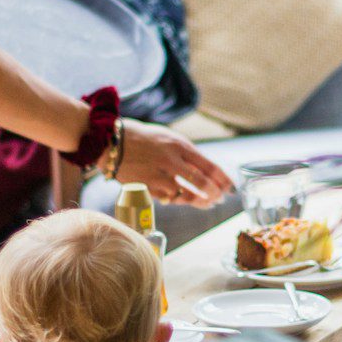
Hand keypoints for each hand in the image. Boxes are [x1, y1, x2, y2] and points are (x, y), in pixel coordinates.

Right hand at [118, 120, 233, 206]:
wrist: (111, 142)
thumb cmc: (143, 138)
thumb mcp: (168, 139)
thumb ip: (186, 154)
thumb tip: (205, 171)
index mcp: (179, 145)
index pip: (209, 166)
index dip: (223, 179)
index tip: (230, 187)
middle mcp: (171, 160)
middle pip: (201, 183)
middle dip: (215, 193)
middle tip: (220, 198)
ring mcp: (158, 175)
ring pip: (186, 195)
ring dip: (199, 201)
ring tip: (206, 203)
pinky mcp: (147, 187)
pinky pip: (168, 198)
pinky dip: (177, 200)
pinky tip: (183, 199)